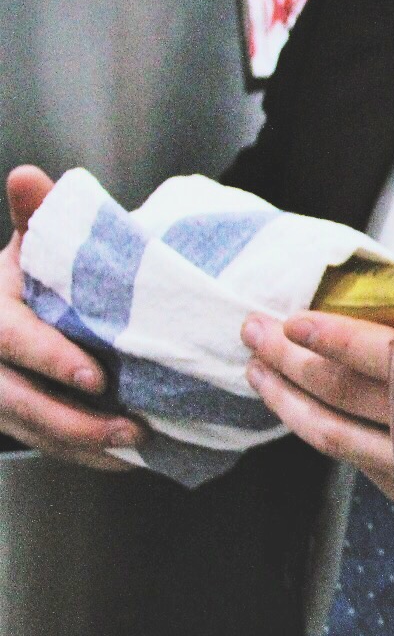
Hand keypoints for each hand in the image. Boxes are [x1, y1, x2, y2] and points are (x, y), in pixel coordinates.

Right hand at [0, 166, 140, 469]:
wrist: (6, 311)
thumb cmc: (29, 276)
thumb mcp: (30, 246)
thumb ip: (35, 217)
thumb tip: (29, 177)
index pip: (9, 341)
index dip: (49, 359)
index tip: (95, 376)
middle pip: (16, 402)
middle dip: (72, 420)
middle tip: (130, 427)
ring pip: (32, 432)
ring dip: (85, 445)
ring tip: (138, 445)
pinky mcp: (15, 421)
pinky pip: (46, 447)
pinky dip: (87, 457)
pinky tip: (130, 458)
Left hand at [243, 309, 393, 499]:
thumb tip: (372, 305)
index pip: (389, 356)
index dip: (337, 339)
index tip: (295, 322)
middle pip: (345, 390)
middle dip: (290, 358)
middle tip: (256, 330)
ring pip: (332, 431)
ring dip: (284, 396)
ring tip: (256, 367)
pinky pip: (343, 452)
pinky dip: (307, 424)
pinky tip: (288, 402)